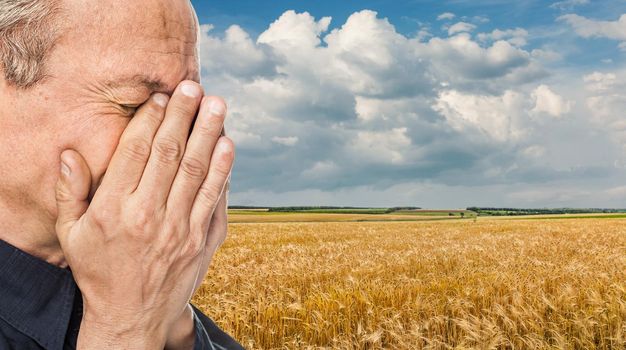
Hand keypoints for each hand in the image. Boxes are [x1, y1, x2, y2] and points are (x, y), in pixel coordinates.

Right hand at [54, 81, 233, 348]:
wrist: (132, 318)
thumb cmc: (99, 271)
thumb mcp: (72, 236)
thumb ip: (71, 193)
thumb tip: (70, 152)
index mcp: (115, 210)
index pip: (136, 152)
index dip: (150, 119)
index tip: (159, 97)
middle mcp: (150, 216)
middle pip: (171, 154)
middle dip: (183, 116)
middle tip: (194, 86)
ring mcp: (182, 230)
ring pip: (199, 172)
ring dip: (210, 135)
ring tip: (218, 106)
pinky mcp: (204, 241)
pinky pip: (217, 200)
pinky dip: (224, 171)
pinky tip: (228, 147)